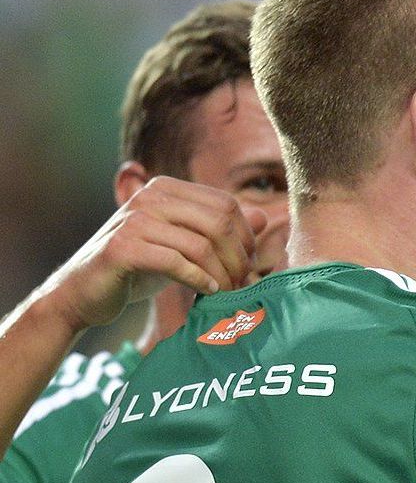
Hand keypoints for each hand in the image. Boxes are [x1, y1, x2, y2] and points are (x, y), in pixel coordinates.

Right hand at [41, 178, 264, 332]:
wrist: (85, 293)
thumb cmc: (140, 268)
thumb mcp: (184, 245)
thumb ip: (219, 231)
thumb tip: (264, 217)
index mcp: (166, 189)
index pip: (226, 205)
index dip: (246, 237)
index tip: (249, 265)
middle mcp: (149, 197)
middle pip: (219, 222)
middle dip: (239, 257)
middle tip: (243, 283)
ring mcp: (134, 220)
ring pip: (201, 245)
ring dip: (222, 275)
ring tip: (228, 293)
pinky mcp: (123, 248)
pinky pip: (177, 262)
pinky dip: (200, 280)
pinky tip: (208, 293)